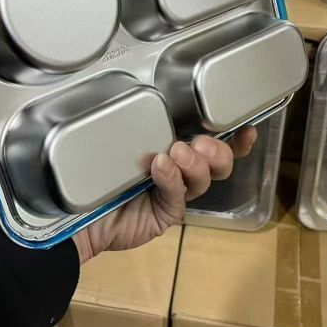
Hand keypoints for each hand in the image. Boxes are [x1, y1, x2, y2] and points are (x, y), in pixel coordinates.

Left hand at [73, 126, 257, 262]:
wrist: (79, 209)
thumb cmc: (99, 167)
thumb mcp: (125, 140)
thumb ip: (148, 127)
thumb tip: (165, 113)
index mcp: (176, 148)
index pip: (213, 141)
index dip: (235, 138)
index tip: (246, 127)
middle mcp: (181, 170)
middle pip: (219, 163)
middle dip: (218, 151)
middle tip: (199, 143)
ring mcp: (176, 193)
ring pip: (204, 178)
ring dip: (195, 162)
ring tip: (177, 153)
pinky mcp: (167, 214)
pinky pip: (178, 195)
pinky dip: (171, 178)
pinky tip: (161, 166)